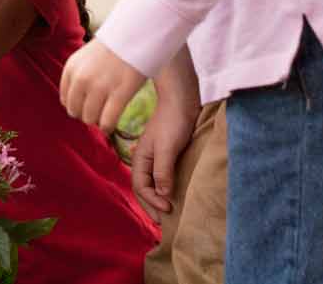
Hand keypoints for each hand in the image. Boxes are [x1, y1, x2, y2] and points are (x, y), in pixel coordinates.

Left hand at [59, 39, 146, 131]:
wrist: (136, 36)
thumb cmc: (113, 49)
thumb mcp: (85, 58)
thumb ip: (78, 77)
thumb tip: (76, 104)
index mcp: (71, 68)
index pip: (65, 100)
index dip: (77, 106)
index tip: (88, 105)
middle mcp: (82, 78)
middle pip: (75, 112)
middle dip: (86, 114)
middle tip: (99, 111)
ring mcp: (100, 87)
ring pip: (90, 119)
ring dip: (98, 120)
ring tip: (106, 114)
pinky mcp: (119, 93)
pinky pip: (107, 121)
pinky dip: (108, 126)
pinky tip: (112, 123)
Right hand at [130, 98, 197, 222]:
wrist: (182, 99)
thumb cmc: (173, 121)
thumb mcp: (167, 147)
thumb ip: (163, 171)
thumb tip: (164, 195)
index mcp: (140, 158)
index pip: (141, 187)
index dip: (152, 201)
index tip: (168, 209)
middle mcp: (145, 160)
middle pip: (144, 189)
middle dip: (152, 206)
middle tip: (165, 222)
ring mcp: (156, 158)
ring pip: (153, 184)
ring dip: (159, 199)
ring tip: (169, 213)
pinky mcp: (168, 155)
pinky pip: (163, 177)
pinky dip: (167, 189)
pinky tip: (175, 195)